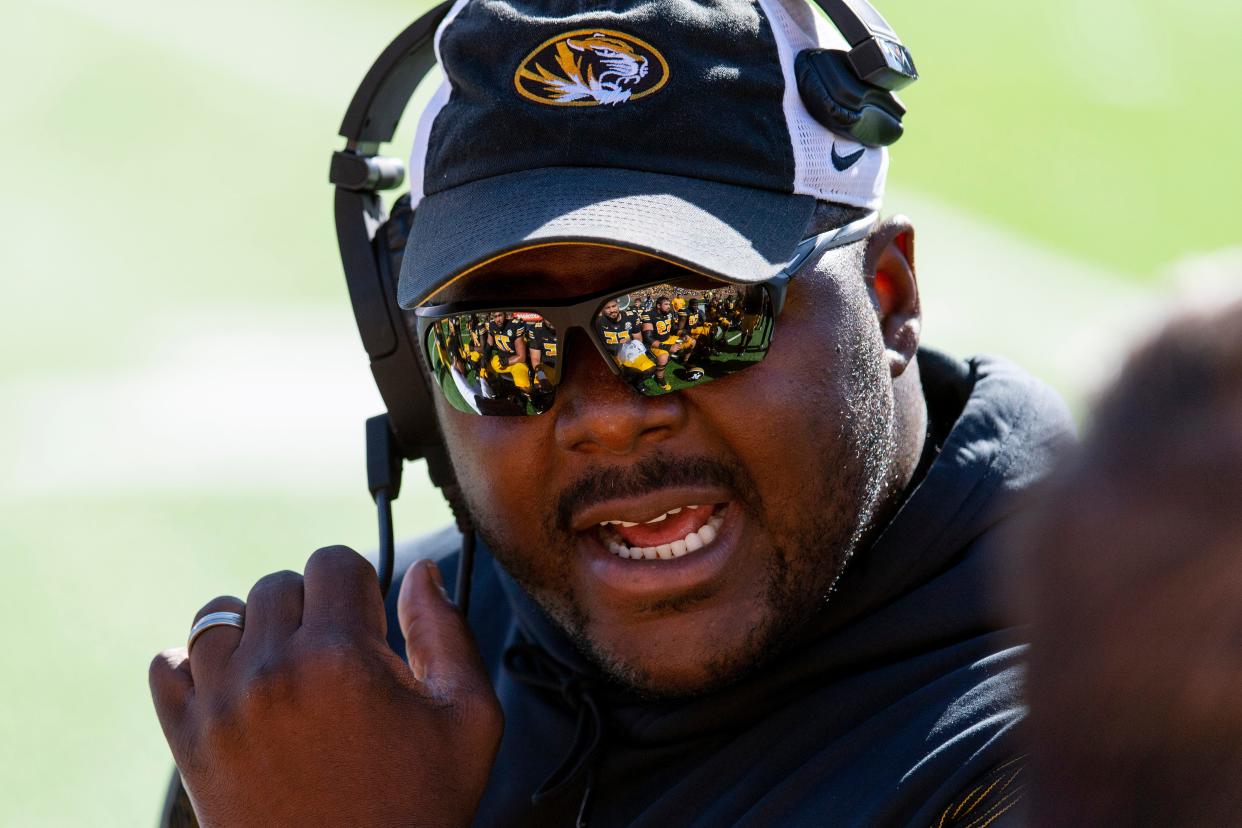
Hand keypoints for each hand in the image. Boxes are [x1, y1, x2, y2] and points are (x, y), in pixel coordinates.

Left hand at [149, 547, 501, 826]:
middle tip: (338, 660)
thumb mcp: (468, 719)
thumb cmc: (419, 807)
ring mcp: (222, 706)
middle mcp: (273, 669)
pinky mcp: (189, 742)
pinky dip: (198, 666)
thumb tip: (421, 571)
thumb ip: (446, 632)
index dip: (360, 586)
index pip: (333, 560)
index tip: (370, 625)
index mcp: (343, 656)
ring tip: (287, 670)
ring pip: (220, 615)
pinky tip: (239, 689)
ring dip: (255, 631)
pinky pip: (169, 665)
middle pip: (279, 584)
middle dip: (312, 609)